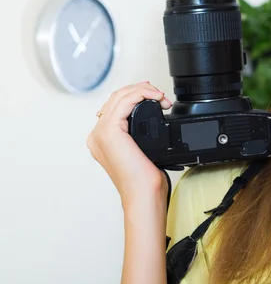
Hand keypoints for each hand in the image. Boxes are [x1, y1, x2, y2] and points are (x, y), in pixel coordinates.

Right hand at [86, 81, 171, 206]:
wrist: (142, 194)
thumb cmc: (145, 180)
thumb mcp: (142, 150)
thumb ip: (139, 135)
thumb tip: (154, 120)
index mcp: (102, 139)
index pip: (115, 106)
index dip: (135, 95)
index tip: (154, 94)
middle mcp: (97, 135)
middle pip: (116, 98)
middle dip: (140, 90)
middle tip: (159, 93)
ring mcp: (100, 133)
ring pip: (119, 96)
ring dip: (142, 90)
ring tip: (160, 95)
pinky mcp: (109, 132)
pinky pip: (124, 102)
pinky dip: (141, 94)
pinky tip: (155, 97)